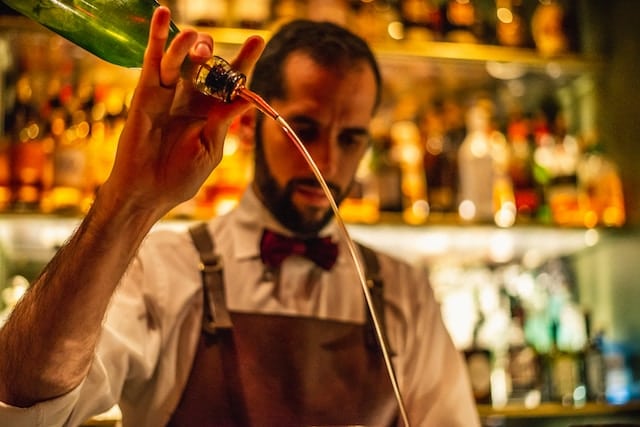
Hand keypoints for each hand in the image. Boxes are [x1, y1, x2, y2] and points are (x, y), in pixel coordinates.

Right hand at [102, 6, 264, 218]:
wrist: (148, 192)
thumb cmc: (180, 177)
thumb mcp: (211, 148)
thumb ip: (225, 120)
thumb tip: (246, 96)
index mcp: (211, 113)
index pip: (231, 81)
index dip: (244, 60)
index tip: (259, 39)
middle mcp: (191, 99)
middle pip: (206, 64)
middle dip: (214, 53)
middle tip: (214, 55)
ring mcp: (168, 94)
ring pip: (181, 59)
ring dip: (190, 44)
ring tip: (197, 41)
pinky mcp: (146, 93)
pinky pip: (153, 61)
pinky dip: (158, 38)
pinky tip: (164, 15)